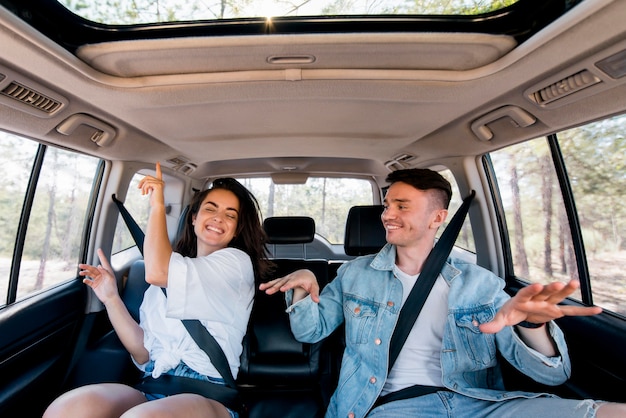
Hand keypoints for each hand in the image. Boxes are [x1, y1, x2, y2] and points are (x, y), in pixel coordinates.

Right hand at [79, 248, 119, 304]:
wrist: (110, 299)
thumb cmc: (112, 289)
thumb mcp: (110, 279)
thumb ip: (105, 272)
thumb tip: (99, 266)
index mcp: (107, 272)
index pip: (104, 262)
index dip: (101, 256)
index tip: (99, 250)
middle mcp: (102, 275)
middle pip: (93, 268)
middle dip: (87, 267)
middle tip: (80, 265)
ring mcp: (98, 280)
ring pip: (90, 274)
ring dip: (85, 273)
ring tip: (80, 273)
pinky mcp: (95, 285)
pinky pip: (89, 281)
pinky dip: (86, 280)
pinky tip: (84, 280)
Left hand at [137, 162, 164, 206]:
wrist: (158, 205)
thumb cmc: (155, 201)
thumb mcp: (151, 191)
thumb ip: (149, 186)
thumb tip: (143, 184)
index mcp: (160, 183)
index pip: (159, 173)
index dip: (158, 168)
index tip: (158, 163)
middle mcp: (161, 182)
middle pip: (148, 177)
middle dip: (142, 182)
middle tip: (139, 187)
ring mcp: (160, 183)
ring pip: (147, 180)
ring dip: (143, 187)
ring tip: (143, 193)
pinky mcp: (158, 185)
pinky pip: (147, 184)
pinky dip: (145, 188)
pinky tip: (146, 193)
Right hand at [259, 269, 319, 302]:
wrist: (306, 274)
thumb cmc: (310, 281)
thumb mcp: (315, 286)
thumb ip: (315, 293)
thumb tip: (316, 301)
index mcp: (298, 279)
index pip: (292, 283)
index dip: (287, 286)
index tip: (282, 289)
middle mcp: (290, 278)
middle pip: (282, 282)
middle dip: (275, 287)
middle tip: (268, 292)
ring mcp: (286, 278)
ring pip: (276, 281)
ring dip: (269, 284)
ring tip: (262, 288)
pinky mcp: (283, 280)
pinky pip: (275, 282)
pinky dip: (268, 284)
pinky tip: (262, 287)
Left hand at [479, 280, 601, 333]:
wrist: (520, 310)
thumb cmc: (510, 312)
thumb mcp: (501, 318)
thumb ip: (493, 324)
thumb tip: (480, 329)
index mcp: (521, 299)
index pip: (525, 293)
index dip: (530, 289)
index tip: (536, 285)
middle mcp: (536, 298)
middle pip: (543, 292)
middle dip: (550, 288)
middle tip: (557, 283)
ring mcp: (547, 304)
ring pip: (557, 297)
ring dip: (565, 291)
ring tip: (574, 283)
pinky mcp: (555, 311)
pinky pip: (570, 312)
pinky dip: (583, 311)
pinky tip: (597, 310)